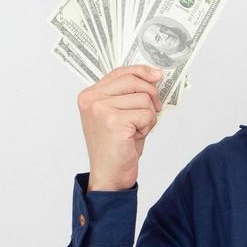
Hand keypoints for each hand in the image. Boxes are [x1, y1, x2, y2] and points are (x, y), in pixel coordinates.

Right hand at [78, 65, 164, 191]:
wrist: (109, 174)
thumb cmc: (116, 146)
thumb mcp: (119, 113)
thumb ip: (128, 94)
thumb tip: (153, 75)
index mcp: (89, 95)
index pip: (119, 72)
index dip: (141, 71)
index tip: (157, 74)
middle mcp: (92, 100)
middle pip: (133, 81)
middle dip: (150, 95)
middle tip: (154, 110)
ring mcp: (101, 110)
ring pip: (143, 98)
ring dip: (148, 116)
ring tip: (136, 130)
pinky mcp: (114, 122)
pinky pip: (146, 114)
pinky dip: (147, 126)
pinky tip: (135, 136)